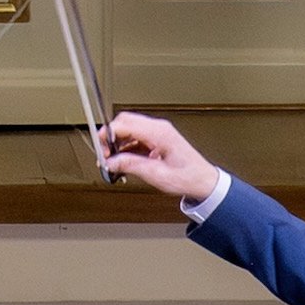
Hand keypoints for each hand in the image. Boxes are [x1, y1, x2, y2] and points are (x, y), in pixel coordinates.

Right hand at [101, 111, 217, 206]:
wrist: (203, 181)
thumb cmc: (188, 177)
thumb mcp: (156, 175)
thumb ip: (131, 165)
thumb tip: (111, 162)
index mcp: (159, 133)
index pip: (125, 124)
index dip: (108, 134)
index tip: (101, 148)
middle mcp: (158, 128)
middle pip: (125, 122)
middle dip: (111, 137)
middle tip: (105, 154)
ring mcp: (158, 133)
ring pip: (129, 129)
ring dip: (118, 143)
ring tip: (113, 161)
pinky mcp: (157, 139)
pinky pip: (136, 137)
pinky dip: (126, 147)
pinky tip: (124, 161)